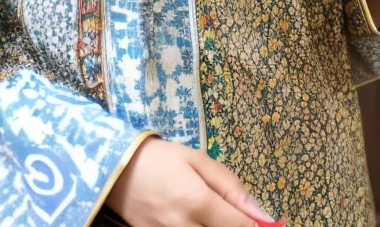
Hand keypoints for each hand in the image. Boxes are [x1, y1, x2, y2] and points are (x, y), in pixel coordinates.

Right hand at [105, 137, 270, 226]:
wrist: (116, 168)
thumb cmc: (161, 158)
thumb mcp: (197, 159)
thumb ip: (230, 185)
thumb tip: (260, 212)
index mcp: (197, 202)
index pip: (240, 226)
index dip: (255, 224)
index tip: (262, 220)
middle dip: (233, 226)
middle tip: (228, 213)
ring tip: (211, 214)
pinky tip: (197, 221)